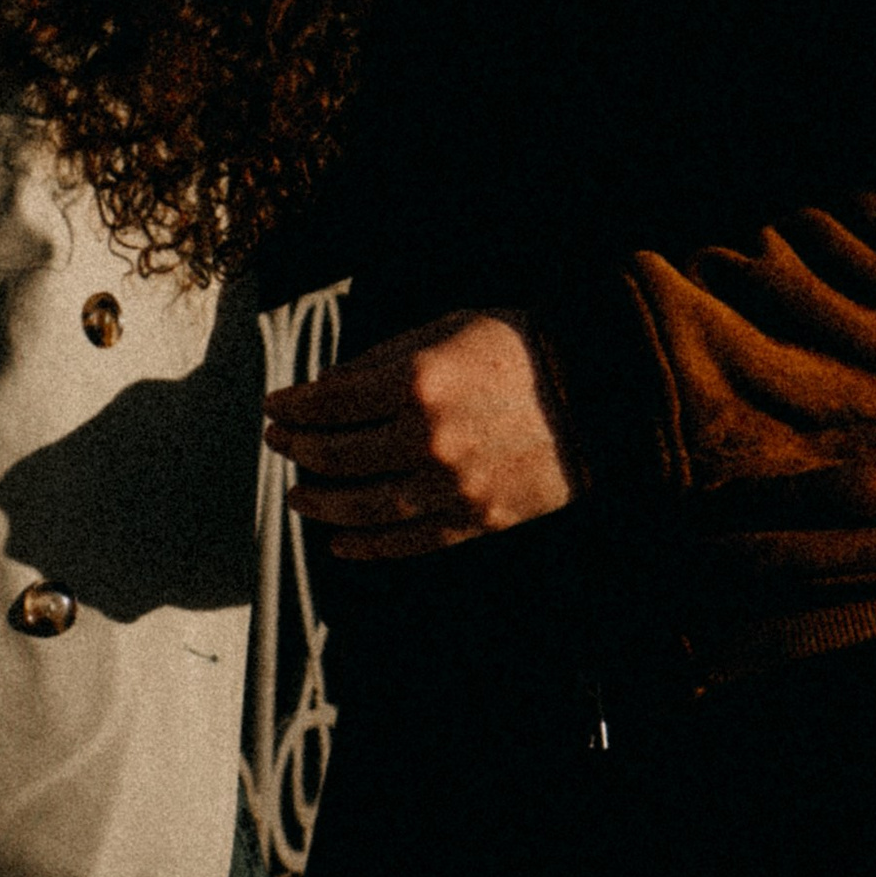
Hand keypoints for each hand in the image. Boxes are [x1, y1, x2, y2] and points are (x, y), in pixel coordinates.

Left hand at [262, 315, 573, 558]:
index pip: (331, 403)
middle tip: (279, 443)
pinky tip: (340, 542)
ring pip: (364, 508)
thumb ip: (383, 358)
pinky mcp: (476, 520)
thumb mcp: (446, 329)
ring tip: (297, 494)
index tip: (275, 405)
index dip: (294, 406)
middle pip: (339, 456)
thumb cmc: (519, 350)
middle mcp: (429, 439)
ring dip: (321, 503)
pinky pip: (409, 542)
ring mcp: (453, 487)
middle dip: (298, 449)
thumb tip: (328, 385)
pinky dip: (368, 546)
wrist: (600, 394)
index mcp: (418, 382)